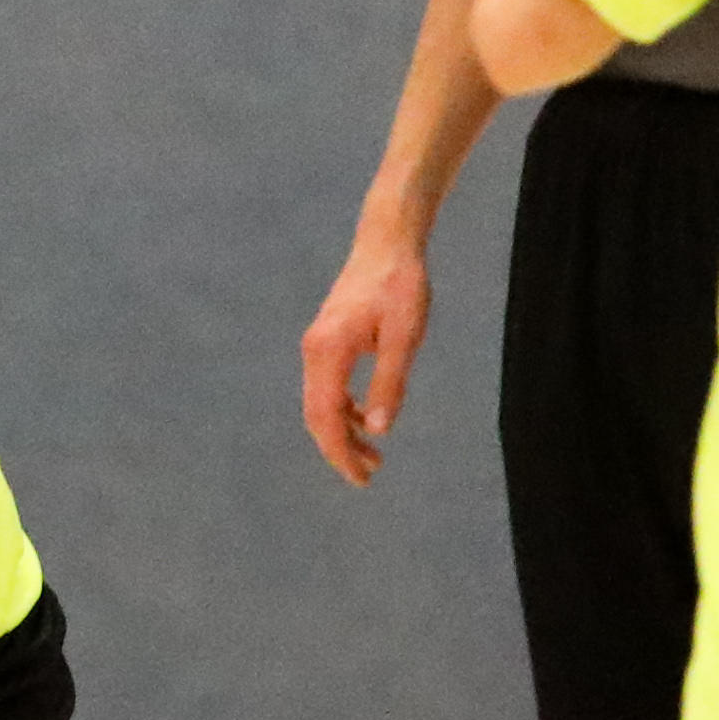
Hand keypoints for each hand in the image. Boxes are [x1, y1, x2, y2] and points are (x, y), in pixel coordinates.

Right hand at [298, 235, 432, 484]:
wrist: (386, 241)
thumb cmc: (401, 284)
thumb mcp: (404, 335)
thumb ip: (389, 382)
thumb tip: (378, 430)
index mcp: (329, 351)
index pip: (326, 416)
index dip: (340, 452)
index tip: (361, 478)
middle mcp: (314, 351)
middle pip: (316, 415)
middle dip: (339, 449)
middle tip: (369, 476)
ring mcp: (317, 346)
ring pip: (319, 403)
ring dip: (341, 432)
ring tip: (374, 455)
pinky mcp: (326, 340)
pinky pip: (326, 387)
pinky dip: (342, 410)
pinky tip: (364, 419)